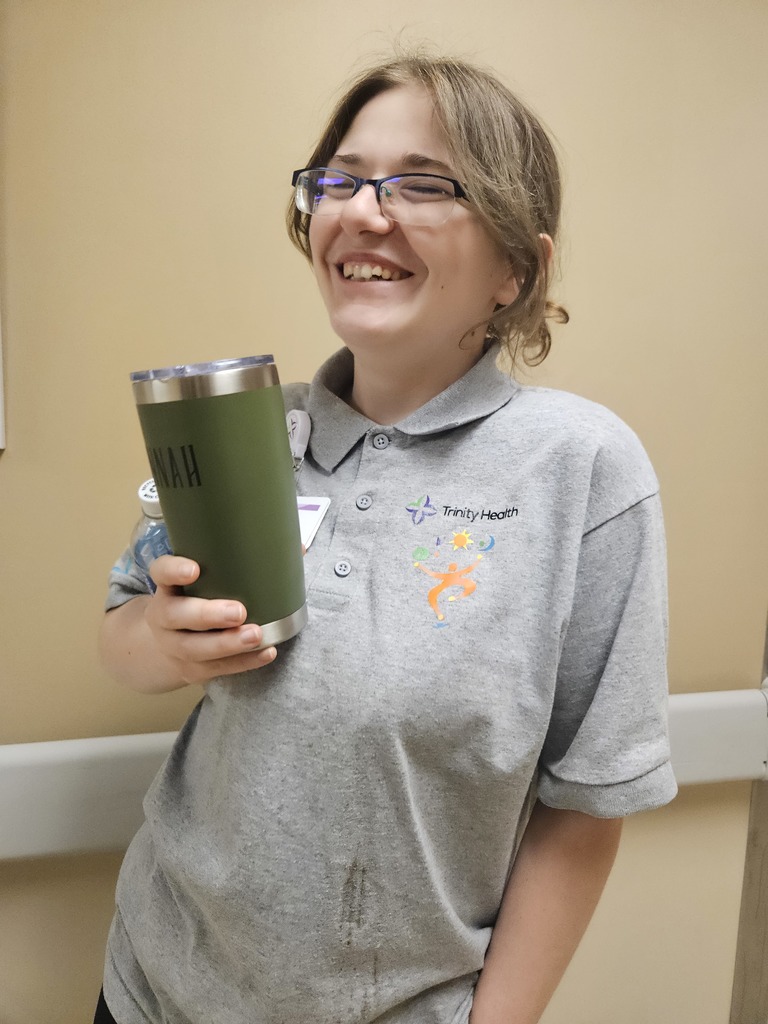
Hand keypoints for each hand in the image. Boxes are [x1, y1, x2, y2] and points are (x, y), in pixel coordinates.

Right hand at [144, 555, 277, 685]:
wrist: (166, 647)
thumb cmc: (198, 602)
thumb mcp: (204, 583)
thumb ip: (239, 564)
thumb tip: (295, 548)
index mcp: (168, 588)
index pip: (161, 572)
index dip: (173, 570)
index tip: (194, 569)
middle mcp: (165, 617)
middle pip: (176, 616)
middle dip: (208, 614)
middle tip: (238, 611)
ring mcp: (175, 646)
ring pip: (195, 648)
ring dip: (228, 644)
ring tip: (256, 635)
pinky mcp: (192, 670)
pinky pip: (217, 668)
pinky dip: (244, 662)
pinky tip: (266, 652)